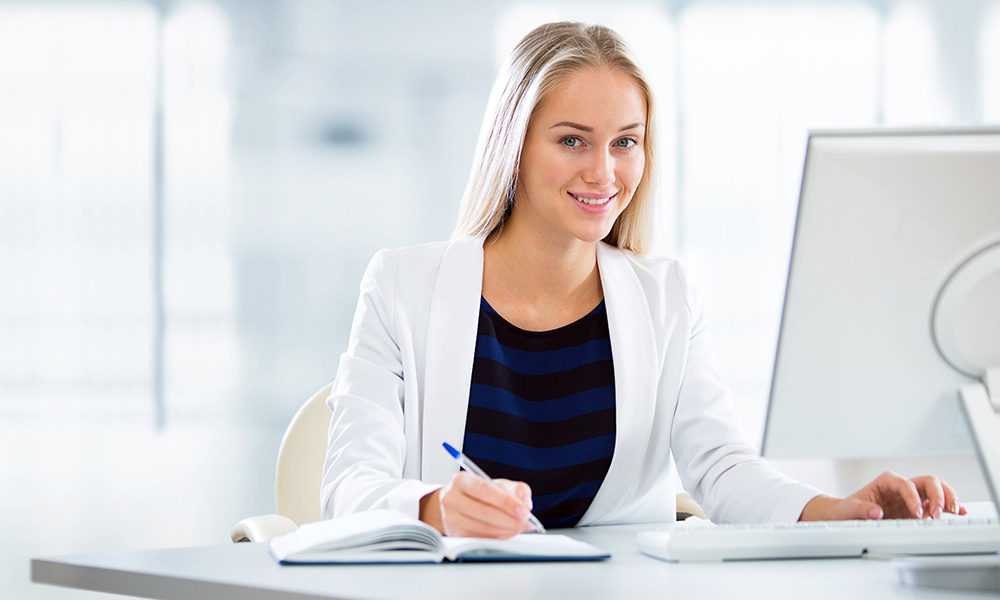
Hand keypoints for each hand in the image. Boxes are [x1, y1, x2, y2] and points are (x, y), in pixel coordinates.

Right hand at [419, 472, 534, 538]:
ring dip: (507, 530)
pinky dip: (499, 537)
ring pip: (484, 528)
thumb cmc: (480, 493)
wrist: (459, 503)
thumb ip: (517, 489)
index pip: (485, 490)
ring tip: (520, 527)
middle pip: (485, 512)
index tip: (523, 511)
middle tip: (526, 522)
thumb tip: (525, 503)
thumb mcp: (499, 484)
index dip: (506, 502)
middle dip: (510, 519)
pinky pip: (482, 539)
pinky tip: (508, 532)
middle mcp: (452, 498)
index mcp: (461, 480)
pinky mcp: (456, 534)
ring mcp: (451, 518)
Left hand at [800, 471, 967, 520]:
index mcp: (887, 481)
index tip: (916, 513)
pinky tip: (959, 512)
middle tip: (937, 514)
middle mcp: (902, 486)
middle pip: (928, 481)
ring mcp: (912, 496)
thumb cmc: (848, 509)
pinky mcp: (918, 508)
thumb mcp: (849, 509)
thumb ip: (862, 509)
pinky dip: (949, 506)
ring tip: (952, 512)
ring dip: (947, 498)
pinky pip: (938, 503)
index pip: (906, 484)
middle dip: (937, 495)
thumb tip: (876, 512)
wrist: (849, 516)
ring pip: (937, 489)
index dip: (913, 497)